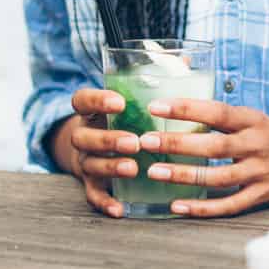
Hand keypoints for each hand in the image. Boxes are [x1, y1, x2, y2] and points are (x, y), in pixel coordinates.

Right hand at [51, 87, 142, 218]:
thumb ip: (155, 81)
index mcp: (93, 110)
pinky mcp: (92, 183)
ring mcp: (86, 160)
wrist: (100, 147)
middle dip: (108, 139)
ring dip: (110, 166)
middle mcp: (84, 133)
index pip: (82, 100)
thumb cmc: (127, 117)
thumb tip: (185, 60)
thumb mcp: (136, 98)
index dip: (96, 100)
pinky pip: (93, 195)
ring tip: (133, 168)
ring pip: (89, 164)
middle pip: (83, 136)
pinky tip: (120, 208)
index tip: (119, 102)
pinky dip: (105, 202)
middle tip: (134, 142)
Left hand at [137, 99, 268, 217]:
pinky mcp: (263, 196)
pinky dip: (203, 208)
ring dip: (184, 175)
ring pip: (217, 177)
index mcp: (254, 121)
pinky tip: (178, 207)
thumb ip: (227, 119)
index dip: (186, 108)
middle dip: (177, 143)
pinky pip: (229, 205)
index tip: (156, 106)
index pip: (216, 111)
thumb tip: (184, 106)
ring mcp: (261, 172)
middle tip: (146, 141)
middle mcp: (257, 145)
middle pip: (213, 145)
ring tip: (153, 173)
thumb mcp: (259, 120)